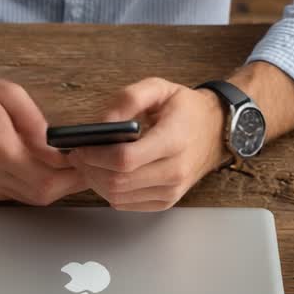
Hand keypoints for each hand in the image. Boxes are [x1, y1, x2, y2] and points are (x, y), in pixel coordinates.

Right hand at [0, 78, 88, 205]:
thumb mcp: (7, 93)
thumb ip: (35, 121)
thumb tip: (56, 143)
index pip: (44, 175)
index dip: (71, 171)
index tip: (86, 157)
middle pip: (43, 193)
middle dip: (70, 182)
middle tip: (89, 164)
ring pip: (34, 198)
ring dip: (58, 185)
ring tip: (74, 166)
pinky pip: (21, 195)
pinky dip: (40, 185)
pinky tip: (49, 169)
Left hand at [68, 77, 229, 211]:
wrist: (215, 130)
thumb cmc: (185, 108)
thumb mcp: (159, 88)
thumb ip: (128, 98)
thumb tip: (102, 123)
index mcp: (173, 140)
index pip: (125, 159)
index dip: (95, 155)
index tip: (80, 147)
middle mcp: (175, 170)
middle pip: (117, 181)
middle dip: (89, 169)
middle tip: (78, 155)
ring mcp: (172, 190)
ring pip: (118, 196)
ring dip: (96, 182)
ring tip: (90, 163)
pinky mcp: (166, 201)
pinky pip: (126, 204)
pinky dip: (109, 191)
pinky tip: (107, 173)